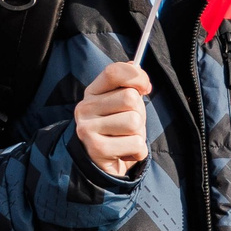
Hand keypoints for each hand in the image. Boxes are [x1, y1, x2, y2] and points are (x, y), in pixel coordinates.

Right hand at [74, 61, 151, 177]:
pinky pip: (135, 143)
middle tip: (129, 125)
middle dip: (139, 113)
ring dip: (138, 134)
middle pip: (130, 98)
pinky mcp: (97, 149)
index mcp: (91, 93)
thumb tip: (135, 65)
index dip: (137, 77)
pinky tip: (124, 153)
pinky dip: (137, 151)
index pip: (114, 72)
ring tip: (125, 140)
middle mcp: (84, 108)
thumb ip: (127, 85)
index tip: (145, 88)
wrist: (99, 165)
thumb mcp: (120, 105)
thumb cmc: (115, 131)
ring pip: (134, 121)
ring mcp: (87, 129)